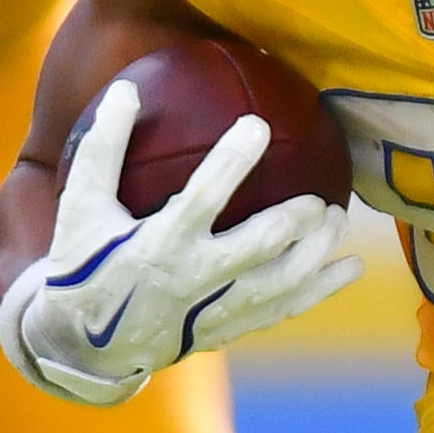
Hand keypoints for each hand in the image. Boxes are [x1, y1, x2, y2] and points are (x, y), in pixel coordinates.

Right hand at [0, 78, 364, 404]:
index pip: (202, 198)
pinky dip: (320, 291)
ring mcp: (212, 310)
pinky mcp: (226, 329)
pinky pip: (283, 310)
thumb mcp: (81, 206)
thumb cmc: (83, 262)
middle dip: (295, 219)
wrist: (82, 345)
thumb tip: (128, 87)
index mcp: (157, 245)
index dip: (232, 162)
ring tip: (339, 220)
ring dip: (316, 254)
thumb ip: (106, 149)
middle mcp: (191, 281)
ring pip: (280, 284)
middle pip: (258, 247)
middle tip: (319, 196)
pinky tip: (351, 269)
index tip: (258, 125)